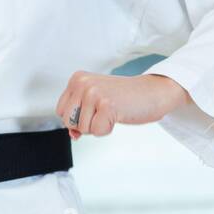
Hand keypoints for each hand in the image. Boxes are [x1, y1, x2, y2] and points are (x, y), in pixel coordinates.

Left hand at [55, 72, 190, 140]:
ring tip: (112, 111)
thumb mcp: (95, 101)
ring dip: (99, 126)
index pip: (61, 111)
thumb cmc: (124, 97)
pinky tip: (118, 115)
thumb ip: (79, 115)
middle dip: (86, 124)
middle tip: (103, 112)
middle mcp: (83, 83)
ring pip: (82, 129)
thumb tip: (72, 135)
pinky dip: (108, 129)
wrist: (152, 92)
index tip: (94, 110)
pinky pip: (96, 132)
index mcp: (77, 79)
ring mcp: (94, 93)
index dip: (77, 118)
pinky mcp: (106, 105)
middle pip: (68, 121)